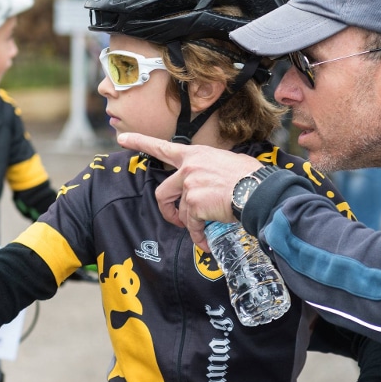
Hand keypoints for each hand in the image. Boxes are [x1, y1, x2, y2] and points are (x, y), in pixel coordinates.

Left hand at [116, 133, 262, 249]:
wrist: (257, 190)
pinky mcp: (194, 205)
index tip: (123, 138)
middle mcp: (188, 168)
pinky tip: (207, 242)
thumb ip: (211, 169)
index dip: (140, 141)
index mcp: (195, 155)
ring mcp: (189, 186)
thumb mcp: (228, 162)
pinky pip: (192, 226)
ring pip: (182, 213)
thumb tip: (214, 181)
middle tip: (177, 220)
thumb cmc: (249, 176)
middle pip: (163, 194)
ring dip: (192, 225)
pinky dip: (199, 237)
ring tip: (205, 230)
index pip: (162, 148)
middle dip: (168, 211)